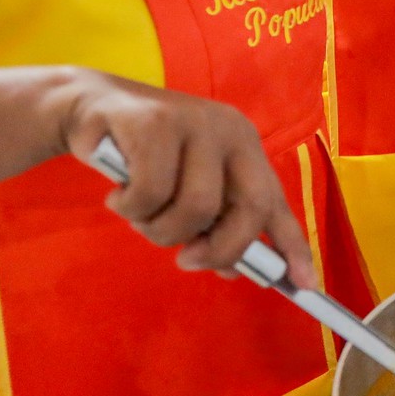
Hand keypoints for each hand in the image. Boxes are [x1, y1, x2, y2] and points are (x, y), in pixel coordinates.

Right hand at [49, 68, 317, 288]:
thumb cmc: (142, 157)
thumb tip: (235, 270)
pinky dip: (130, 208)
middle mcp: (230, 130)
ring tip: (139, 214)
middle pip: (249, 208)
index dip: (294, 248)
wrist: (87, 108)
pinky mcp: (155, 123)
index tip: (306, 287)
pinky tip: (117, 196)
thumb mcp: (185, 191)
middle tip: (187, 260)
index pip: (276, 202)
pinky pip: (151, 194)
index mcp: (245, 148)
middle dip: (220, 248)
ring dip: (160, 229)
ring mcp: (195, 122)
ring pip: (195, 208)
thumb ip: (214, 225)